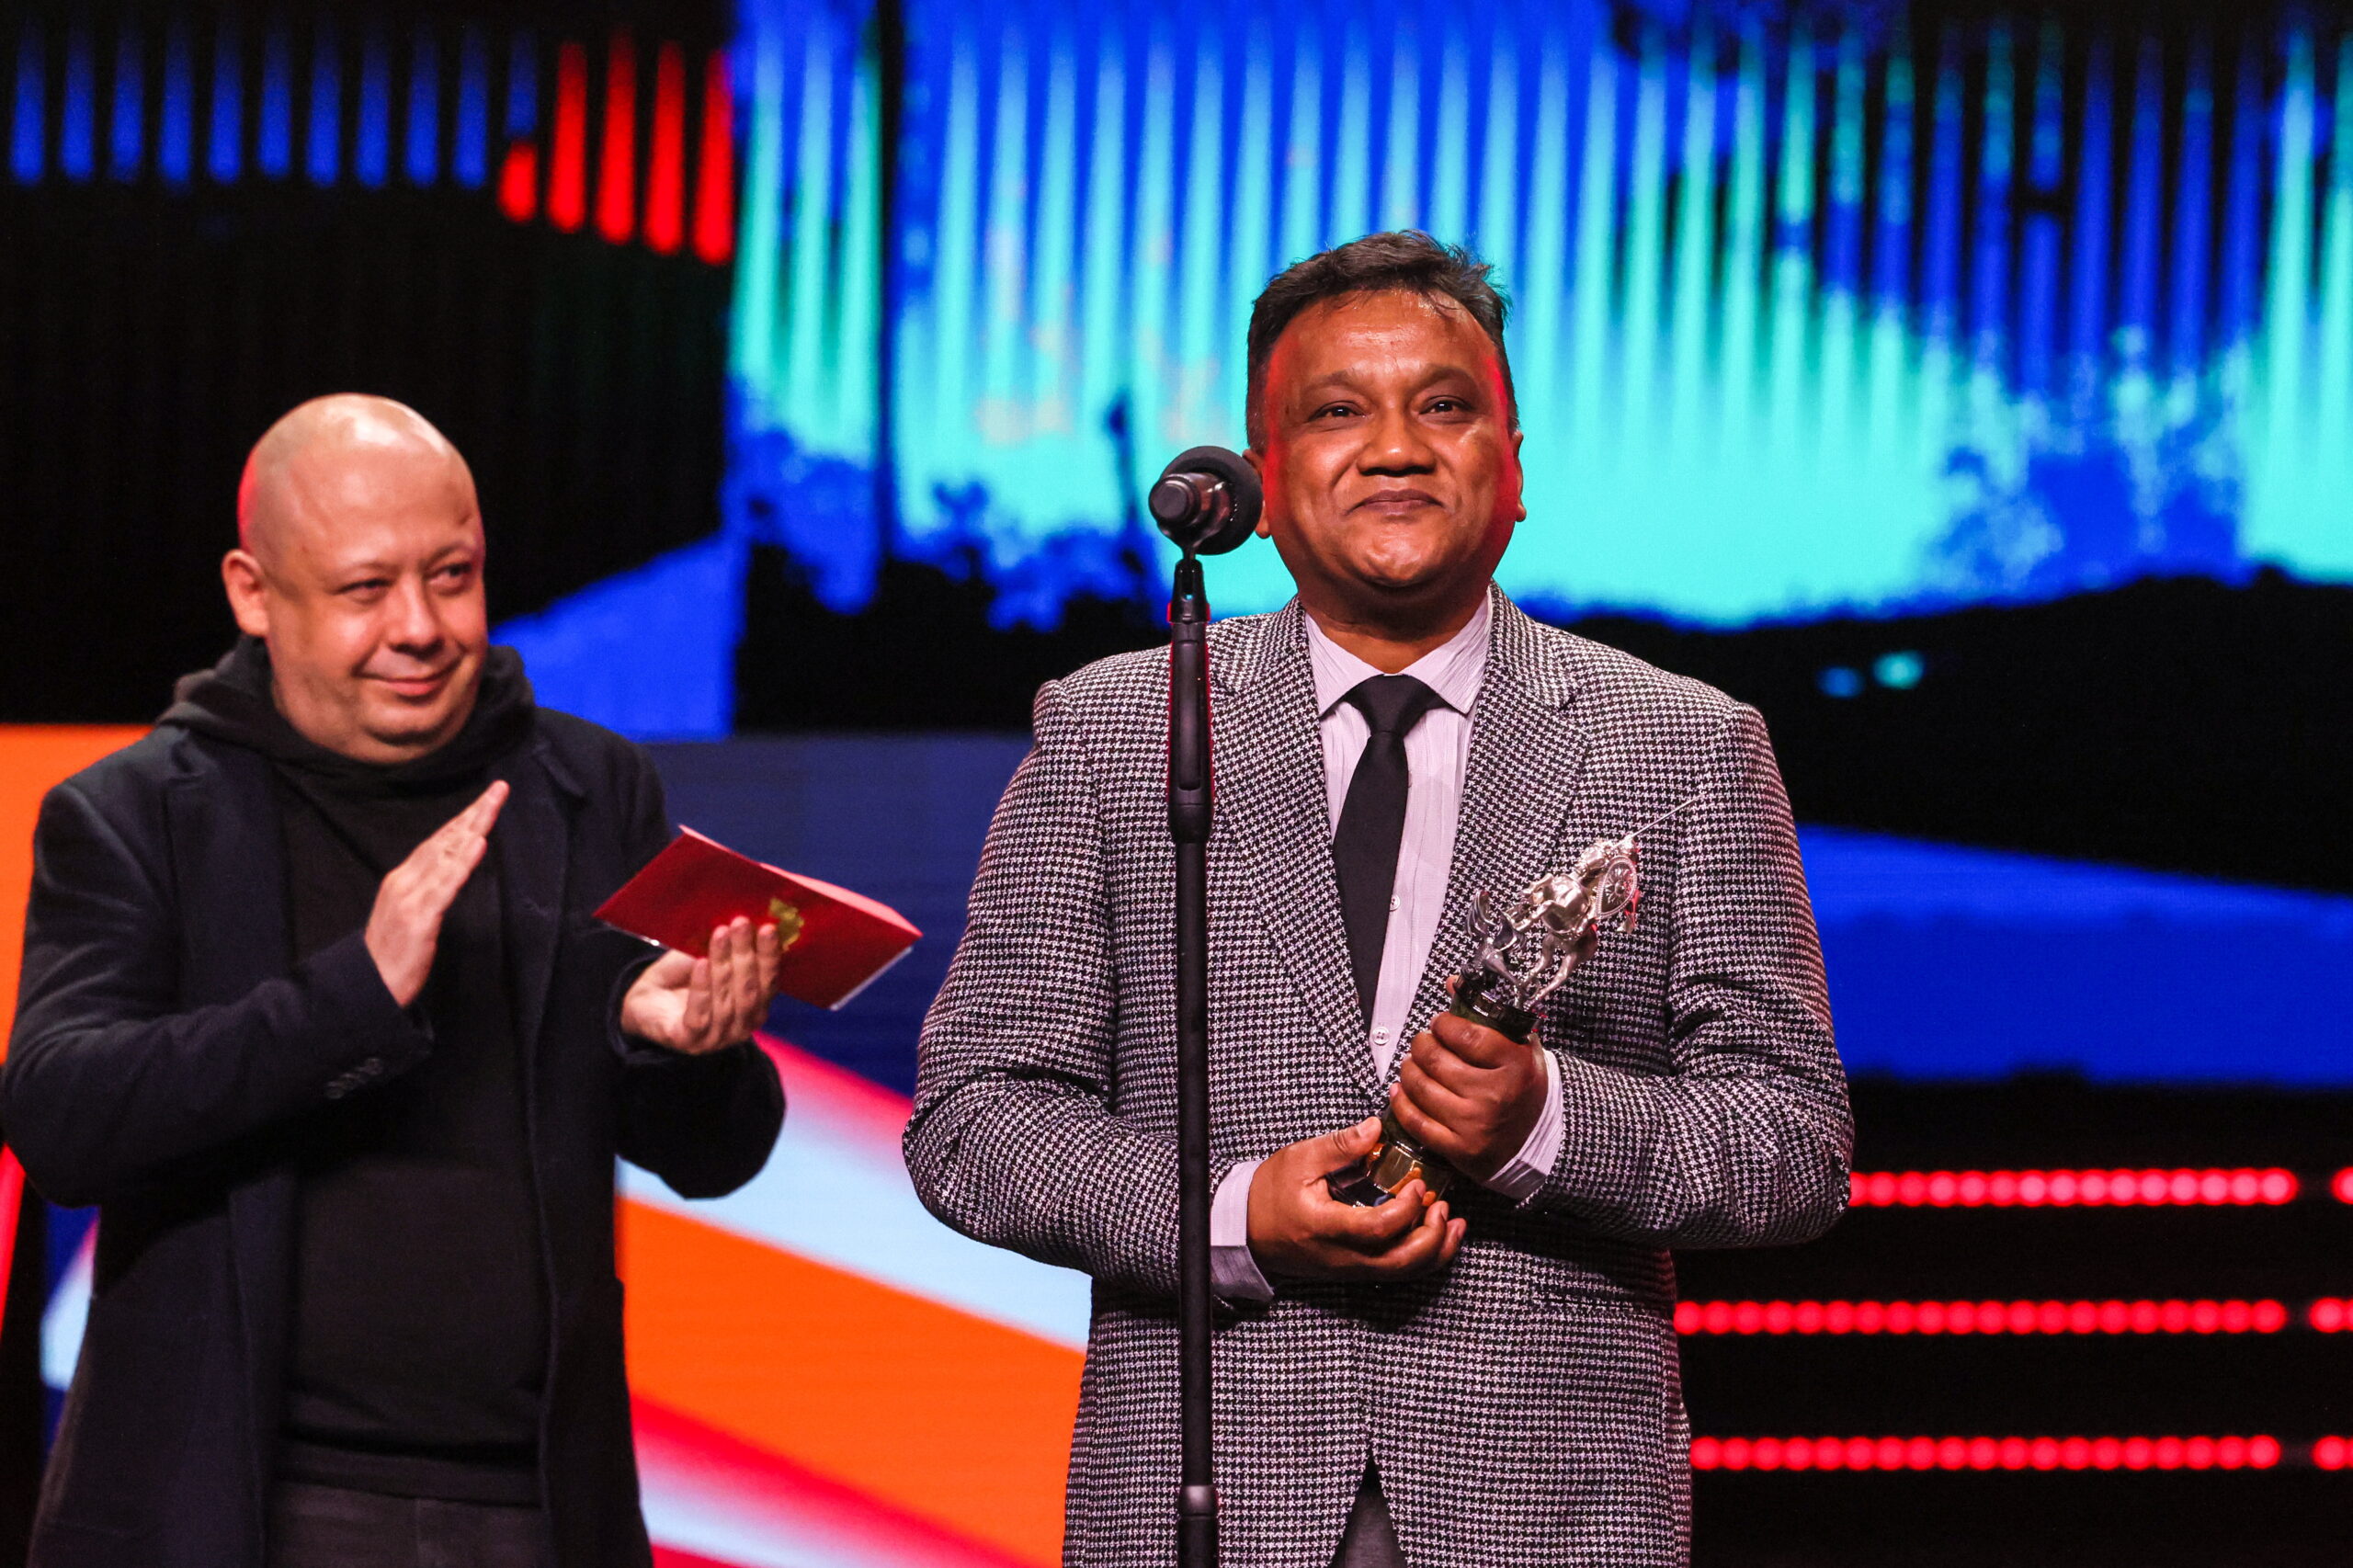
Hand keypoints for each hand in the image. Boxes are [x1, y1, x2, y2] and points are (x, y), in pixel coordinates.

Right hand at [365, 782, 508, 1007]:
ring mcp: (411, 898)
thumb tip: (450, 871)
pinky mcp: (420, 919)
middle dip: (474, 813)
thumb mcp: (408, 913)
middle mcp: (405, 881)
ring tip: (493, 804)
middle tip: (499, 788)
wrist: (367, 986)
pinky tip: (478, 844)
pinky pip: (446, 886)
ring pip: (447, 855)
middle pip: (444, 840)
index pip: (437, 841)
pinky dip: (463, 863)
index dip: (462, 819)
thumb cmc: (392, 954)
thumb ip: (426, 890)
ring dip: (473, 828)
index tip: (485, 800)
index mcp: (402, 879)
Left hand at [619, 917, 784, 1055]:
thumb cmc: (684, 977)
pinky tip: (701, 964)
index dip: (769, 956)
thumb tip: (751, 919)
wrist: (646, 1000)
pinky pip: (699, 1016)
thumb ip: (731, 947)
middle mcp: (741, 1028)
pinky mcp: (689, 1042)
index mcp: (755, 1008)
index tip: (767, 927)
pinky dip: (702, 989)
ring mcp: (716, 1039)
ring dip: (724, 966)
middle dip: (746, 956)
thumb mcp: (711, 957)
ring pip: (726, 1003)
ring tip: (719, 935)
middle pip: (750, 993)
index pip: (769, 983)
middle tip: (740, 924)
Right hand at [1246, 1118, 1466, 1280]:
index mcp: (1327, 1227)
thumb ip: (1340, 1145)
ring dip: (1436, 1250)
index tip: (1419, 1183)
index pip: (1377, 1229)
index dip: (1406, 1209)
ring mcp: (1350, 1268)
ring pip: (1404, 1272)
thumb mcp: (1300, 1159)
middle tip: (1441, 1204)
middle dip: (1432, 1236)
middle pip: (1401, 1262)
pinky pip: (1397, 1272)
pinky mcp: (1355, 1270)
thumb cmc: (1270, 1193)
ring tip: (1453, 1222)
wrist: (1247, 1229)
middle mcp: (1343, 1256)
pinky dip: (1424, 1257)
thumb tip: (1376, 1128)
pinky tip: (1437, 1236)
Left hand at [1389, 1005, 1548, 1182]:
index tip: (1439, 1024)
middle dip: (1420, 1045)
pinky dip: (1401, 1102)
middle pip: (1436, 1059)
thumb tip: (1451, 982)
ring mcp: (1475, 1124)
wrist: (1536, 1140)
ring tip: (1412, 1063)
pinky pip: (1416, 1121)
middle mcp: (1494, 1095)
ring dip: (1408, 1069)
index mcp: (1515, 1066)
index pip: (1465, 1035)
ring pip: (1421, 1087)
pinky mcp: (1459, 1148)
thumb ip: (1486, 1014)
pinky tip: (1399, 1090)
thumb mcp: (1518, 1046)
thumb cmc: (1523, 1087)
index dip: (1443, 1025)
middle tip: (1422, 1043)